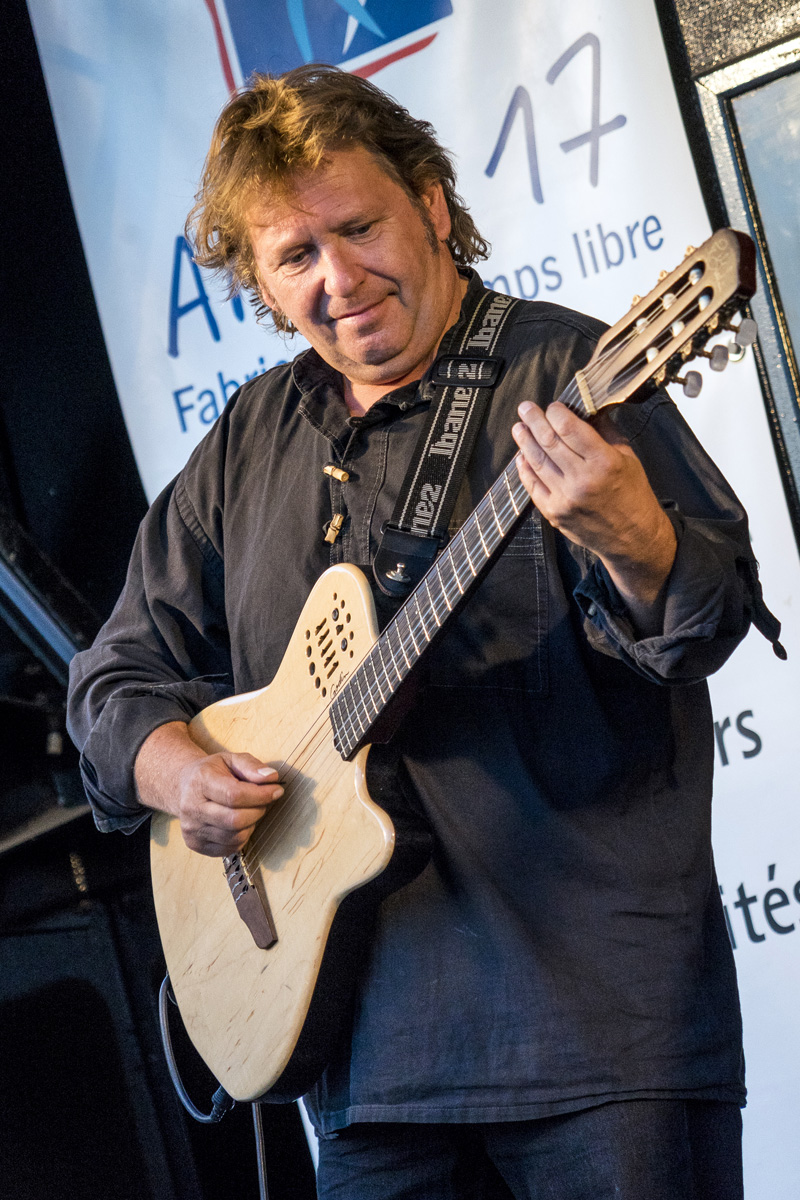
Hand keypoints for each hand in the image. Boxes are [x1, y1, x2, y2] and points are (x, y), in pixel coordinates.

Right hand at [135, 721, 283, 855]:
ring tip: (248, 810)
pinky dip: (242, 836)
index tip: (276, 791)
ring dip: (251, 824)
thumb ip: (251, 765)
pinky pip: (230, 848)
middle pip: (235, 820)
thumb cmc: (212, 772)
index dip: (261, 795)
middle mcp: (192, 807)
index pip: (234, 795)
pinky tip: (238, 823)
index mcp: (200, 781)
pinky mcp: (195, 844)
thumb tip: (271, 778)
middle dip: (258, 811)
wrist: (184, 787)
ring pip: (235, 836)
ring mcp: (192, 829)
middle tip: (263, 801)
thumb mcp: (231, 759)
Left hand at [512, 400, 676, 620]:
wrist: (633, 538)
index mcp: (604, 462)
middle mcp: (582, 480)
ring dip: (525, 442)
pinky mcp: (554, 513)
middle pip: (549, 442)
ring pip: (537, 462)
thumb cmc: (633, 495)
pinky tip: (521, 457)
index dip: (556, 413)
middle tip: (525, 408)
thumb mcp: (628, 458)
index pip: (570, 429)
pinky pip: (533, 487)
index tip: (553, 406)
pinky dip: (525, 469)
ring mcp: (565, 498)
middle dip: (534, 421)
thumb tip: (586, 409)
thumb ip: (605, 432)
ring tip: (518, 428)